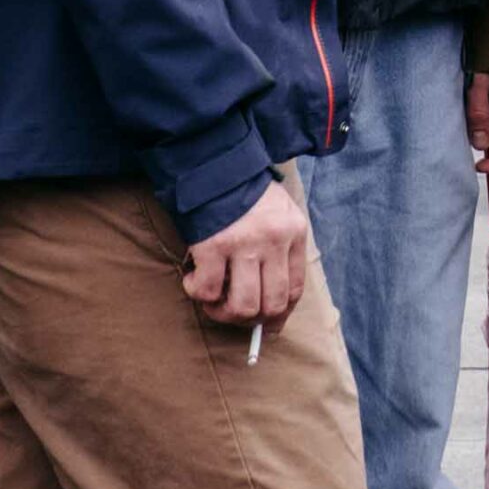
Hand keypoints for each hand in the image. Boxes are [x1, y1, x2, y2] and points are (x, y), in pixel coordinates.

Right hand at [182, 178, 308, 328]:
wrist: (214, 164)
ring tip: (213, 301)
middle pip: (271, 304)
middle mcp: (273, 240)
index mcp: (294, 233)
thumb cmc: (247, 195)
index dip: (279, 314)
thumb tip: (275, 312)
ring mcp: (243, 244)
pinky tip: (193, 279)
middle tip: (233, 311)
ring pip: (243, 306)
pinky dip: (197, 293)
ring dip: (224, 313)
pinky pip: (206, 291)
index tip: (266, 324)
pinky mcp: (213, 245)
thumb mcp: (279, 216)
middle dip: (252, 320)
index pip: (295, 289)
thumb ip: (281, 253)